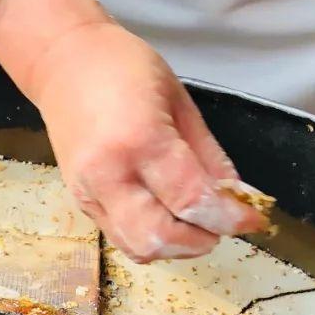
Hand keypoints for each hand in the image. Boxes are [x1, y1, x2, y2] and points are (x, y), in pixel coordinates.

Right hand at [0, 0, 268, 261]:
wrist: (63, 65)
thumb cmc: (124, 70)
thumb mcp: (180, 102)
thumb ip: (208, 156)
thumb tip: (238, 197)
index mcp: (140, 141)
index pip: (191, 200)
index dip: (228, 217)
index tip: (252, 219)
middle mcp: (109, 176)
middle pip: (159, 238)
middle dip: (198, 241)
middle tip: (219, 224)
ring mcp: (90, 195)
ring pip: (138, 248)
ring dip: (175, 247)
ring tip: (194, 224)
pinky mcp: (82, 205)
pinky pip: (122, 238)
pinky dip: (153, 239)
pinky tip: (168, 218)